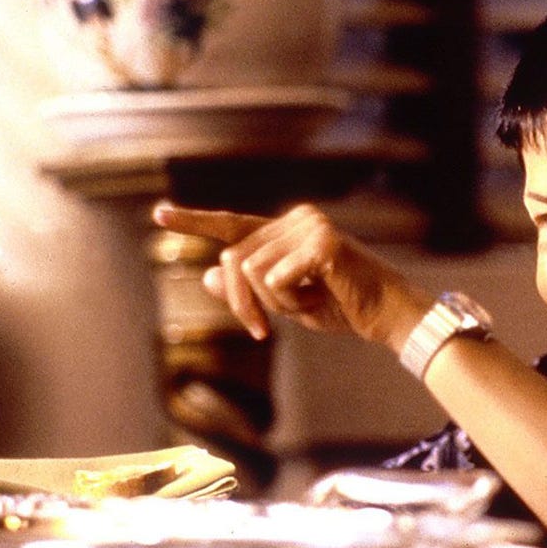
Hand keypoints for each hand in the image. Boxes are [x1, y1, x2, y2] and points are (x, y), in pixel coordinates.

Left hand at [152, 202, 429, 348]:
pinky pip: (275, 279)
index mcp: (288, 228)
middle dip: (241, 301)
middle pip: (235, 259)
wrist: (387, 314)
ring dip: (272, 304)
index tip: (159, 215)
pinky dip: (291, 302)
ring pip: (252, 271)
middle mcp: (296, 218)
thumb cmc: (342, 306)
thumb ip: (250, 288)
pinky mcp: (321, 243)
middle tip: (258, 332)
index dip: (195, 222)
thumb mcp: (288, 302)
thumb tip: (207, 276)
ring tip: (307, 306)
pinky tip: (320, 299)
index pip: (233, 224)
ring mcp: (309, 226)